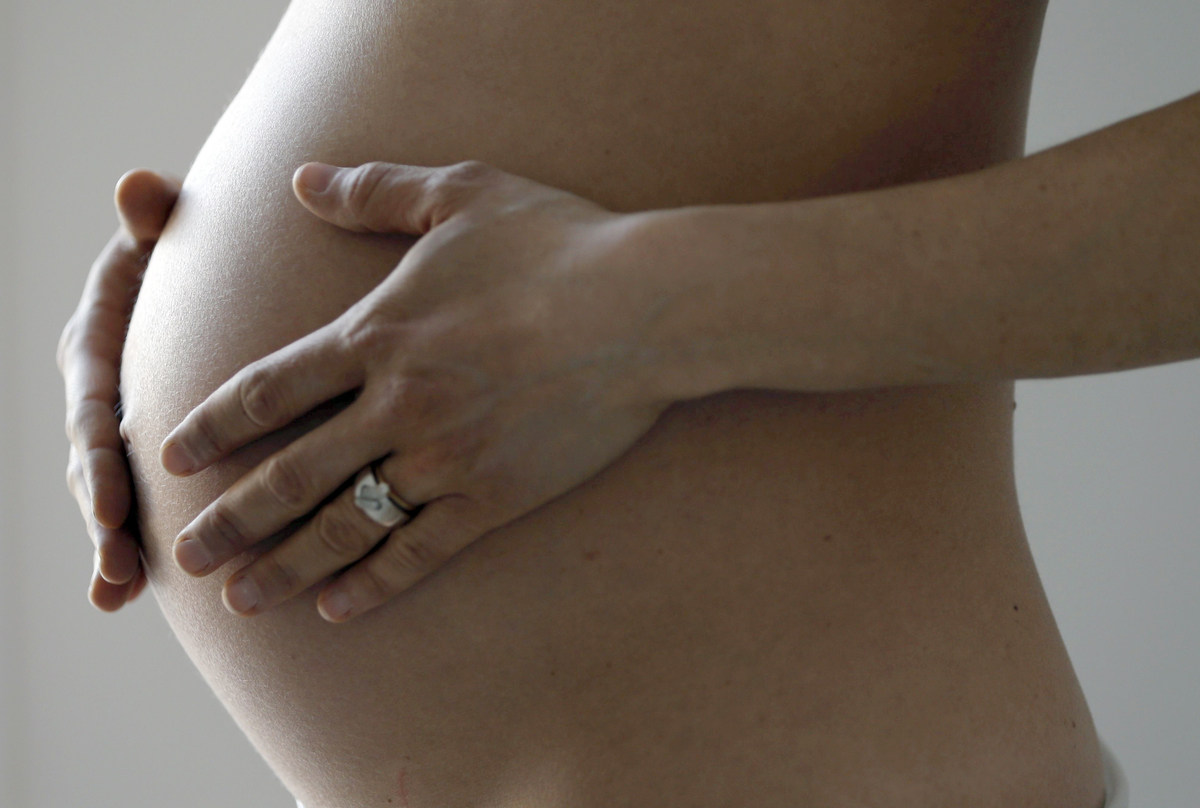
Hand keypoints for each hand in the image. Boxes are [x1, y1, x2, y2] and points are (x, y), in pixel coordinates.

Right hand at [59, 168, 181, 610]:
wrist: (201, 278)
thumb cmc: (185, 251)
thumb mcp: (166, 231)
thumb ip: (153, 216)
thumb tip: (138, 184)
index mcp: (97, 341)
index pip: (93, 403)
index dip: (100, 452)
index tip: (112, 500)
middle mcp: (98, 390)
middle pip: (94, 460)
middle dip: (103, 514)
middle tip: (118, 563)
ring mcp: (117, 425)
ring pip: (108, 489)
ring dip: (111, 540)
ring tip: (118, 588)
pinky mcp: (142, 448)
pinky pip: (131, 500)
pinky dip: (123, 546)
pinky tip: (118, 597)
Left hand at [160, 160, 673, 621]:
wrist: (644, 307)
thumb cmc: (558, 243)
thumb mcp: (461, 193)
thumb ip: (375, 191)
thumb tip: (303, 179)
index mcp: (377, 335)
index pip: (269, 391)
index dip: (215, 427)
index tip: (175, 458)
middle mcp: (396, 405)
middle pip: (290, 475)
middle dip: (231, 521)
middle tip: (187, 558)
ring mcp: (445, 458)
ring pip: (344, 525)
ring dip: (285, 566)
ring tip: (242, 604)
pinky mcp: (495, 497)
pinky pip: (421, 550)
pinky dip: (375, 583)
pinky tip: (338, 609)